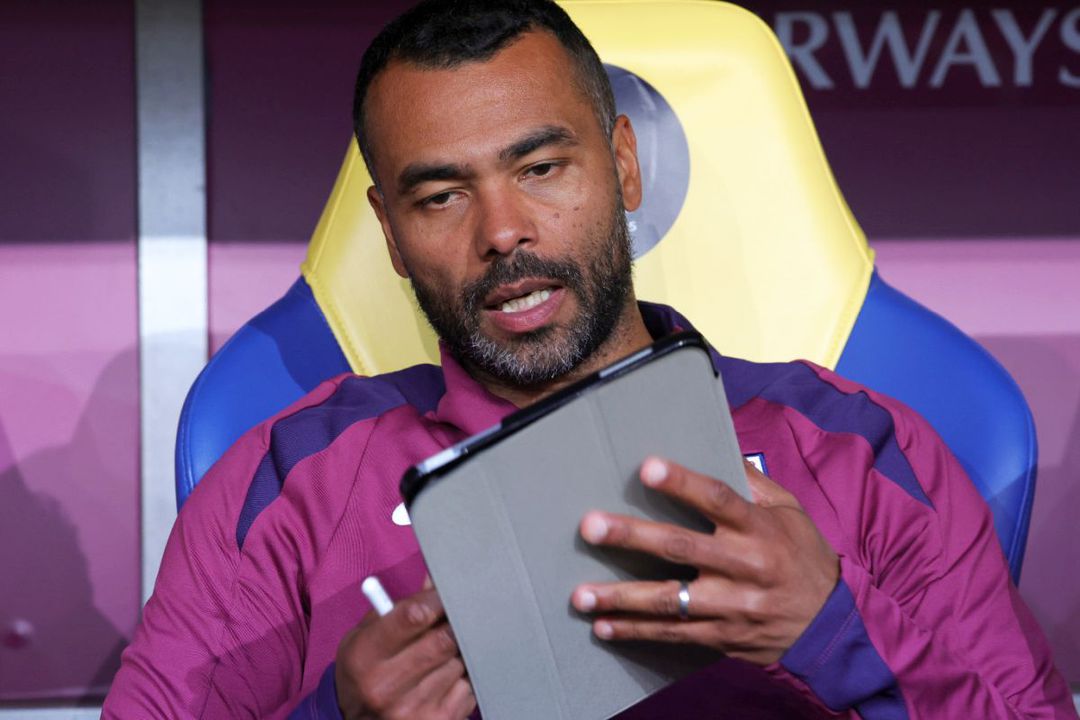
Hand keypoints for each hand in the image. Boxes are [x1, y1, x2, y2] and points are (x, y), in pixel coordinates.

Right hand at [335, 586, 475, 719]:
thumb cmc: (365, 669)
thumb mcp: (368, 635)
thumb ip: (402, 607)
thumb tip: (438, 578)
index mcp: (365, 656)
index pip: (414, 616)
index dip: (437, 599)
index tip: (447, 593)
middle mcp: (386, 686)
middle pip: (444, 640)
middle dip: (454, 624)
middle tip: (456, 617)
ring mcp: (414, 709)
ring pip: (460, 662)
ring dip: (460, 651)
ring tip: (444, 652)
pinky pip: (469, 686)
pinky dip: (464, 676)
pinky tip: (447, 677)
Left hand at [571, 456, 837, 664]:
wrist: (831, 625)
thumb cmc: (803, 556)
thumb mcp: (789, 511)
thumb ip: (751, 483)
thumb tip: (717, 445)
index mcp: (759, 528)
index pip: (717, 498)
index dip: (682, 482)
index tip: (646, 468)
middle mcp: (744, 566)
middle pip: (681, 547)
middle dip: (632, 537)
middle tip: (591, 527)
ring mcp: (732, 605)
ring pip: (671, 600)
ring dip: (623, 597)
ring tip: (580, 595)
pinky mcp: (723, 636)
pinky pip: (674, 635)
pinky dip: (636, 632)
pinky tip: (603, 627)